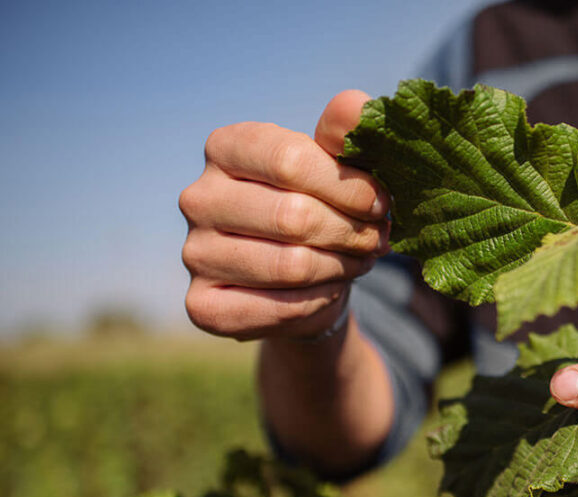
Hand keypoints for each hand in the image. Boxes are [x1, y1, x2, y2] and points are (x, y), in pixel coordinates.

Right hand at [179, 90, 389, 339]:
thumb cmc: (324, 207)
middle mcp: (198, 198)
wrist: (306, 277)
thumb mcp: (340, 164)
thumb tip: (355, 105)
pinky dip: (318, 302)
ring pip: (291, 266)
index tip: (382, 205)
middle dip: (352, 232)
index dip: (350, 188)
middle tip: (376, 240)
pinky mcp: (203, 306)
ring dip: (341, 267)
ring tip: (359, 261)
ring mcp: (194, 253)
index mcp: (226, 148)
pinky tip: (329, 289)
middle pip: (294, 217)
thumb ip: (347, 132)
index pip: (291, 161)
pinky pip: (277, 309)